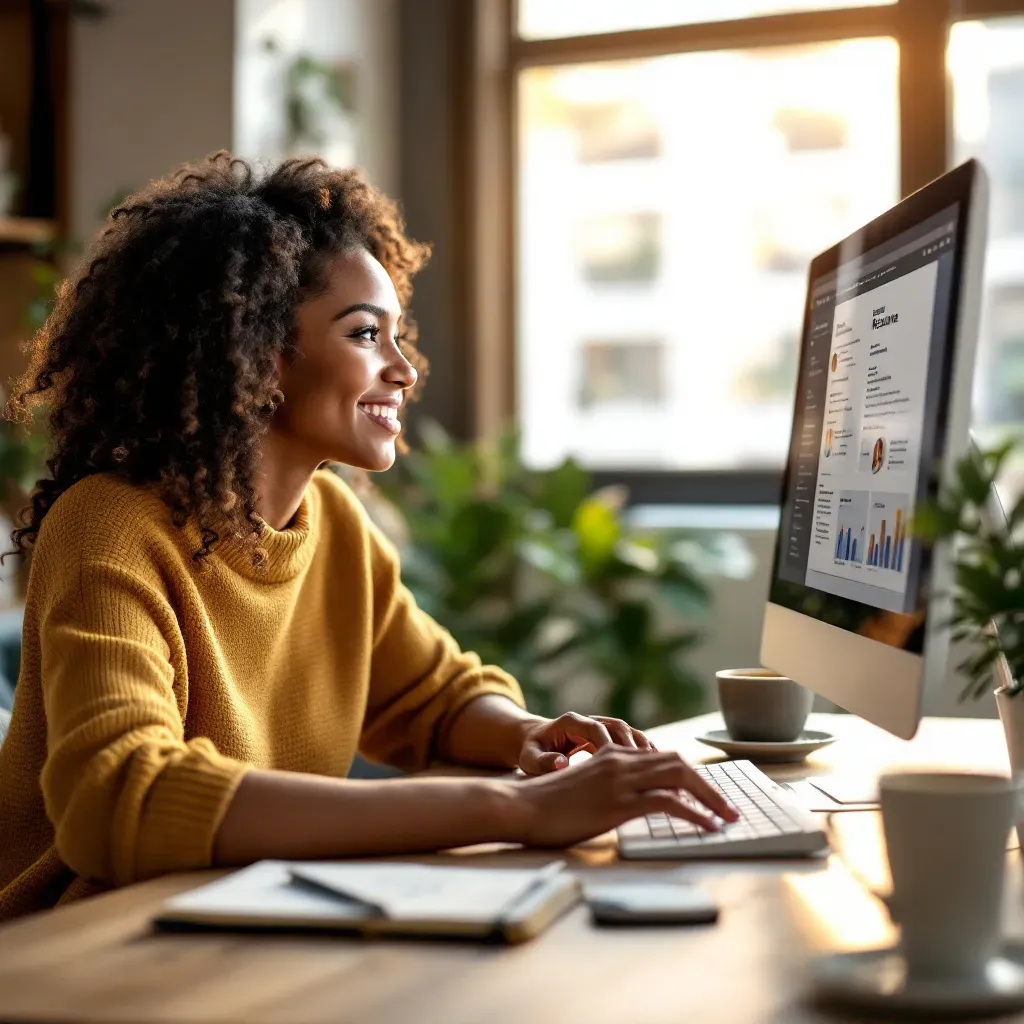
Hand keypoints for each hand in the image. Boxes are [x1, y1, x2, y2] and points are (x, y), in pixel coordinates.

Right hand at [510, 746, 739, 848]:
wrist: (521, 806)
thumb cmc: (547, 806)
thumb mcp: (585, 790)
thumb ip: (610, 789)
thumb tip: (633, 805)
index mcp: (613, 756)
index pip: (663, 758)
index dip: (690, 775)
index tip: (709, 795)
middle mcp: (620, 761)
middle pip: (678, 764)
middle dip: (708, 786)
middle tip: (728, 808)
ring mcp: (620, 780)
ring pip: (679, 778)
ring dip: (710, 798)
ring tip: (727, 817)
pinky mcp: (617, 801)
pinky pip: (667, 803)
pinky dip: (694, 813)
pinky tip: (707, 827)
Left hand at [518, 712, 654, 774]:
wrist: (537, 743)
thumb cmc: (533, 752)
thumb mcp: (529, 758)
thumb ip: (542, 761)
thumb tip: (561, 763)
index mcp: (571, 722)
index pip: (595, 729)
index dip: (609, 744)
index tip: (620, 763)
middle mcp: (590, 721)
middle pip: (618, 727)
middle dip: (633, 746)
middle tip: (648, 766)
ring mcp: (602, 727)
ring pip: (630, 733)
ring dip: (644, 749)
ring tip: (659, 768)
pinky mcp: (610, 738)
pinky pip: (632, 743)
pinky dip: (644, 754)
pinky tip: (657, 770)